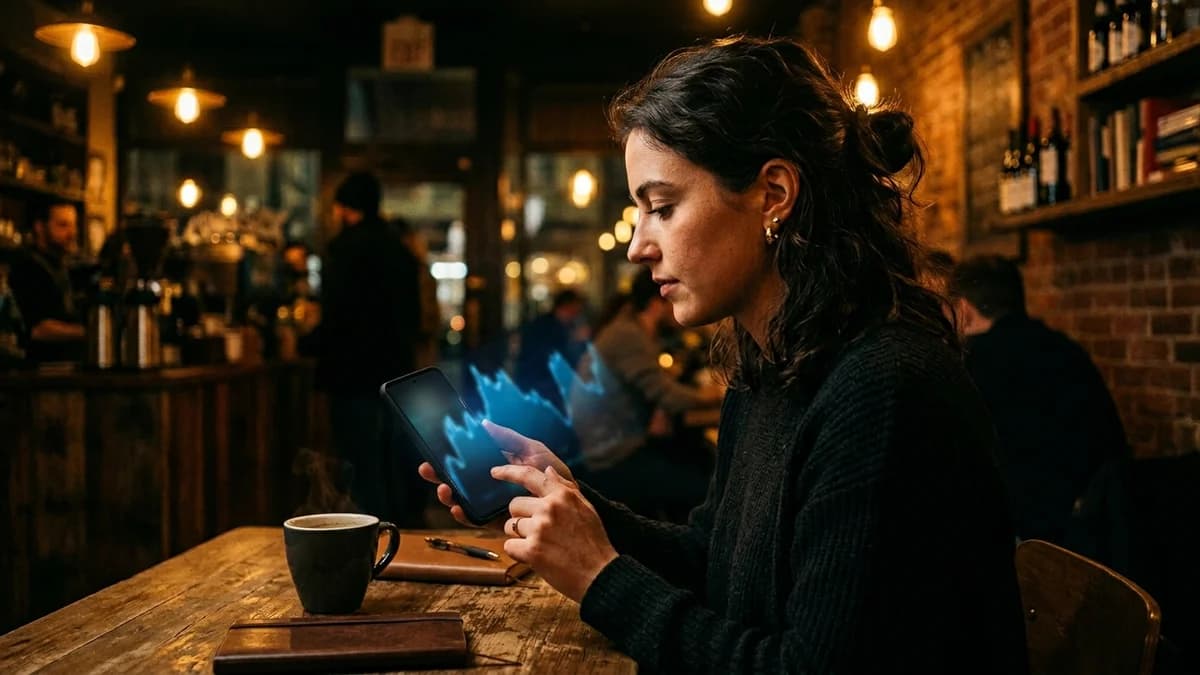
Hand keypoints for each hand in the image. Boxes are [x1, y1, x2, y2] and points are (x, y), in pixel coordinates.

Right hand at [415, 420, 573, 527]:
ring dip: (449, 496)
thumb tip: (484, 424)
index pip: (466, 462)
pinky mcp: (498, 521)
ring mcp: (492, 504)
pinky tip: (458, 508)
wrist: (572, 501)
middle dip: (440, 476)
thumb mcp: (533, 449)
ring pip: (463, 500)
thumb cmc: (555, 473)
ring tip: (445, 490)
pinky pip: (476, 520)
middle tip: (429, 470)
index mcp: (496, 466)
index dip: (447, 459)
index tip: (432, 454)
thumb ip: (509, 438)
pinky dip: (464, 516)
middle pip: (458, 481)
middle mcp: (490, 486)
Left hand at [494, 464, 617, 602]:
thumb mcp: (586, 508)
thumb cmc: (594, 543)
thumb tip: (548, 470)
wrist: (600, 574)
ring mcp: (539, 529)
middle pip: (514, 505)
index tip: (495, 472)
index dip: (508, 472)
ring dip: (520, 537)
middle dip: (521, 518)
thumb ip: (565, 488)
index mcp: (562, 496)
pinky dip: (518, 553)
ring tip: (542, 546)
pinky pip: (509, 546)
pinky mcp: (532, 550)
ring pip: (510, 526)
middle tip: (540, 532)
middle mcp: (549, 508)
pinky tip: (536, 557)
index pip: (529, 476)